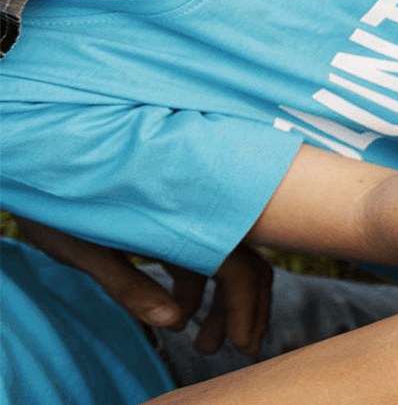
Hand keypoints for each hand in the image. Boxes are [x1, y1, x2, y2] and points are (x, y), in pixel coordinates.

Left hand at [20, 220, 272, 354]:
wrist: (39, 161)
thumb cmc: (56, 202)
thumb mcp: (87, 247)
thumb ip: (128, 285)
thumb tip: (172, 323)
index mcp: (184, 218)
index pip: (237, 267)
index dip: (244, 309)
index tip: (239, 345)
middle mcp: (195, 214)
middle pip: (243, 264)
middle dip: (244, 310)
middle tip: (237, 349)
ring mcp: (186, 218)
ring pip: (225, 263)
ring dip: (221, 304)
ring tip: (204, 343)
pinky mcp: (171, 224)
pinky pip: (199, 259)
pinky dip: (197, 290)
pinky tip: (178, 314)